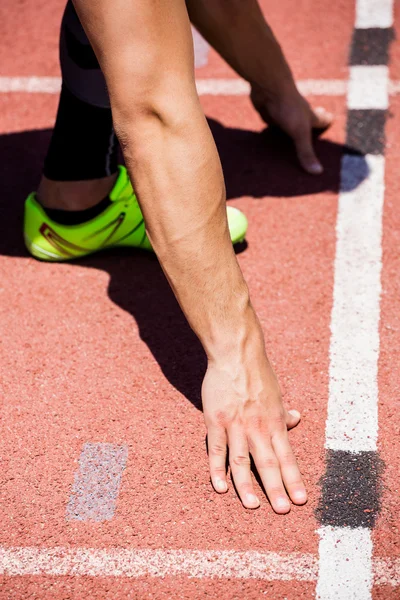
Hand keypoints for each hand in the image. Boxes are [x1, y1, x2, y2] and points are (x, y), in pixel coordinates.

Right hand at [202, 337, 306, 511]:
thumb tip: (297, 419)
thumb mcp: (276, 394)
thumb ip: (283, 412)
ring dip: (247, 485)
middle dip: (276, 488)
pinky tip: (220, 487)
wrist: (235, 354)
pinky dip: (217, 469)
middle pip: (267, 463)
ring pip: (241, 461)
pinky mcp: (215, 421)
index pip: (286, 456)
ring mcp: (235, 425)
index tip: (300, 500)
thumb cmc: (257, 374)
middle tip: (282, 510)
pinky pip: (216, 450)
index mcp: (275, 422)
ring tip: (252, 505)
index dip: (293, 479)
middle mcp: (257, 427)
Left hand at [250, 82, 332, 174]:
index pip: (322, 120)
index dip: (326, 122)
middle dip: (310, 127)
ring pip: (289, 123)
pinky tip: (268, 135)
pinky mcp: (269, 112)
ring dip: (290, 130)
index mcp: (309, 117)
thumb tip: (318, 172)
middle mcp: (298, 114)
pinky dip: (272, 129)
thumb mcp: (299, 132)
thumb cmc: (288, 107)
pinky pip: (272, 123)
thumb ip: (306, 152)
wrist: (268, 85)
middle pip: (306, 121)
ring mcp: (283, 112)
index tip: (332, 122)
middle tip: (315, 132)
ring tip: (291, 139)